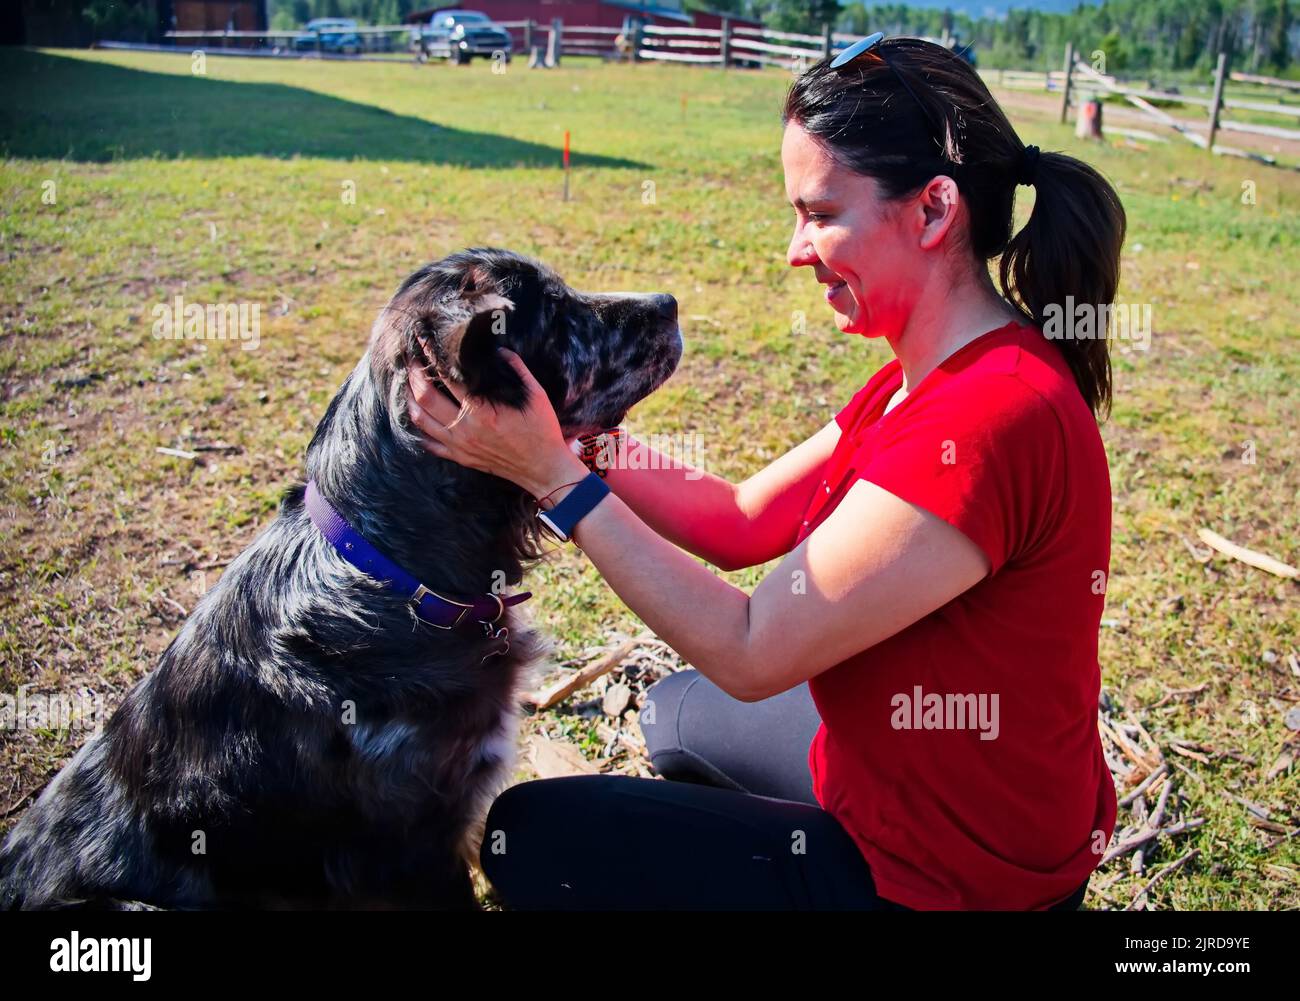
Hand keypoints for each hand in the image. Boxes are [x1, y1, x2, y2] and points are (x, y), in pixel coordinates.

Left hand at [405, 348, 586, 498]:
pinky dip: (418, 428)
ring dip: (410, 399)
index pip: (447, 377)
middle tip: (410, 360)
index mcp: (482, 410)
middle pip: (426, 397)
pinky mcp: (460, 457)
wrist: (543, 468)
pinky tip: (416, 415)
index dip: (433, 357)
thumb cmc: (541, 431)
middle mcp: (466, 428)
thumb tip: (499, 349)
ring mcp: (460, 445)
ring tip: (407, 384)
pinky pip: (429, 443)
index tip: (424, 342)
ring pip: (421, 419)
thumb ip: (516, 369)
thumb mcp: (536, 395)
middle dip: (414, 375)